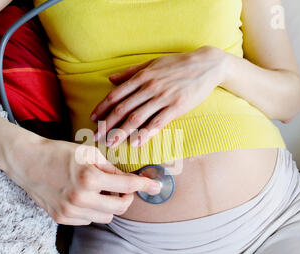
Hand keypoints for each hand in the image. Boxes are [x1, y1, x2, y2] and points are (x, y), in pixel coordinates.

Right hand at [5, 134, 160, 224]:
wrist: (27, 162)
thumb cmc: (58, 153)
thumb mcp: (88, 153)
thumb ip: (111, 168)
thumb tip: (128, 179)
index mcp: (89, 177)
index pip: (127, 185)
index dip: (144, 185)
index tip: (156, 187)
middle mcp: (81, 198)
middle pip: (120, 208)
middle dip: (127, 198)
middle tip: (124, 188)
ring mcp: (70, 211)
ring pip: (106, 217)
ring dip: (109, 205)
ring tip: (100, 191)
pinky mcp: (62, 218)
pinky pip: (88, 220)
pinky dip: (93, 210)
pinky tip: (84, 197)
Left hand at [91, 46, 228, 147]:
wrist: (206, 64)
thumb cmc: (177, 64)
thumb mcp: (152, 64)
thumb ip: (130, 72)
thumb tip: (110, 79)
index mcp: (141, 77)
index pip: (116, 95)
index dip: (102, 108)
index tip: (93, 119)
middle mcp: (149, 87)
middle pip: (122, 108)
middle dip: (107, 124)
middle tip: (97, 137)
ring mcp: (163, 97)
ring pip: (137, 117)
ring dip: (121, 132)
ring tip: (111, 143)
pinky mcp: (176, 107)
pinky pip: (157, 122)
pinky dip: (145, 133)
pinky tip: (136, 143)